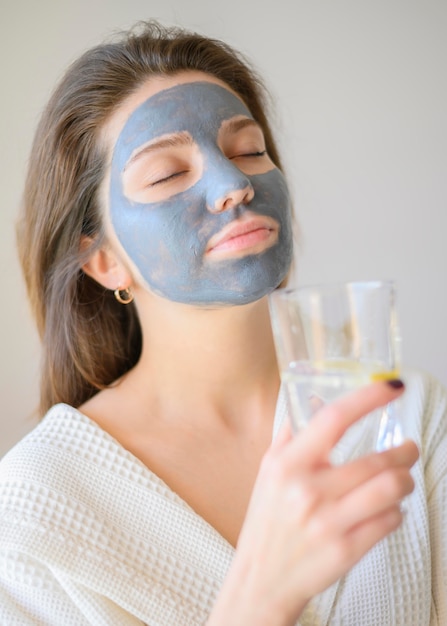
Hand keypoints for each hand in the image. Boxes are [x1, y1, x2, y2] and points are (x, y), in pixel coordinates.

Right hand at [211, 380, 418, 625]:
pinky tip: (387, 509)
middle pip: (376, 460)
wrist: (261, 580)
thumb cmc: (266, 521)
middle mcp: (307, 491)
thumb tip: (310, 398)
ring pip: (390, 489)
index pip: (333, 419)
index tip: (392, 387)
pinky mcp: (345, 551)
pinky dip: (396, 511)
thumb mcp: (267, 471)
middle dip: (404, 452)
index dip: (368, 398)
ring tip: (403, 478)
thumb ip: (289, 434)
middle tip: (409, 448)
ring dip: (405, 480)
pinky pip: (389, 521)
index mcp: (287, 464)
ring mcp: (328, 523)